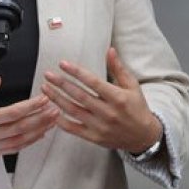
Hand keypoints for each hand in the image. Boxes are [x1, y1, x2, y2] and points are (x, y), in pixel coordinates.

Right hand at [0, 75, 58, 159]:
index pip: (13, 113)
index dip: (31, 106)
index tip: (43, 98)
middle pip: (22, 127)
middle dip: (41, 117)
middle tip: (55, 108)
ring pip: (21, 140)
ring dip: (39, 130)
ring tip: (52, 120)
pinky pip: (13, 149)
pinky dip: (28, 142)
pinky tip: (37, 135)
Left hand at [42, 48, 162, 153]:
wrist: (143, 137)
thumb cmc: (137, 108)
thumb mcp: (132, 86)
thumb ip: (118, 68)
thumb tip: (110, 50)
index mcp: (118, 98)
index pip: (93, 82)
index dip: (76, 72)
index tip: (62, 64)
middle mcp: (108, 112)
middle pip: (79, 95)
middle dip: (61, 84)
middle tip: (48, 74)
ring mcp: (100, 126)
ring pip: (73, 111)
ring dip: (57, 99)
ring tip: (45, 88)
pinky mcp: (94, 138)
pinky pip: (73, 129)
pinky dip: (61, 120)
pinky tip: (51, 110)